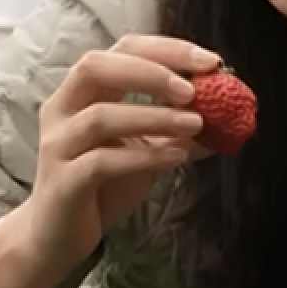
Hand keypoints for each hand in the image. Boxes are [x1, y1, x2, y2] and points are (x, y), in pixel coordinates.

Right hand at [17, 34, 219, 273]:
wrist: (59, 237)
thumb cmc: (101, 187)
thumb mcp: (146, 153)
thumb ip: (178, 134)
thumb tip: (228, 120)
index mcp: (82, 92)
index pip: (121, 50)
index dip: (166, 50)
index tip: (210, 62)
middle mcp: (62, 110)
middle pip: (96, 67)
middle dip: (150, 72)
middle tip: (193, 90)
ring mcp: (58, 145)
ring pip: (100, 116)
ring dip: (154, 117)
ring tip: (195, 125)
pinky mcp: (63, 181)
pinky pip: (101, 162)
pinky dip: (143, 157)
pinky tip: (175, 159)